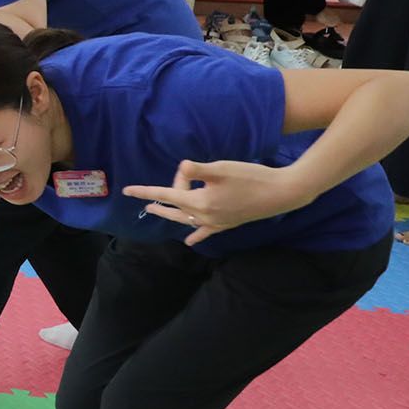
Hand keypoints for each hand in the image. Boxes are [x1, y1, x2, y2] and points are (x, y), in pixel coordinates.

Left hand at [123, 159, 308, 245]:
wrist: (281, 193)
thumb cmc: (251, 177)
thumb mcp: (221, 168)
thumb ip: (197, 170)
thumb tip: (180, 168)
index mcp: (199, 202)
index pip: (165, 195)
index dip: (145, 191)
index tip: (127, 191)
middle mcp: (204, 216)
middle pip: (174, 207)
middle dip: (160, 200)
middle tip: (144, 197)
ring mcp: (216, 223)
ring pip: (185, 220)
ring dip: (170, 214)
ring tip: (154, 211)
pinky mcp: (228, 224)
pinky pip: (205, 232)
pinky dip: (195, 234)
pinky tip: (189, 241)